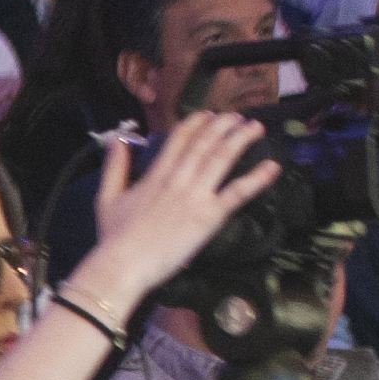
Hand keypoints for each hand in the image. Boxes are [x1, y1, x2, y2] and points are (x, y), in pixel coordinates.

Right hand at [75, 108, 279, 308]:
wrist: (123, 264)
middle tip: (237, 117)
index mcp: (155, 175)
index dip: (196, 124)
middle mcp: (178, 179)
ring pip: (221, 158)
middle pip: (205, 143)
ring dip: (240, 139)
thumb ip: (114, 167)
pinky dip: (256, 178)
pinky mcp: (209, 216)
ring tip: (255, 128)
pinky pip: (237, 192)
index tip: (208, 116)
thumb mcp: (107, 198)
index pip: (179, 140)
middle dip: (223, 126)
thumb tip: (116, 142)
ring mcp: (195, 196)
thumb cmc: (114, 238)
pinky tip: (271, 166)